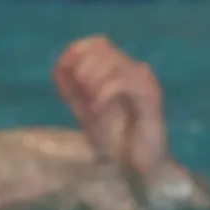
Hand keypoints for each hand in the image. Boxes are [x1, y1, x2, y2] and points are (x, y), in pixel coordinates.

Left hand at [53, 36, 170, 180]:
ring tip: (88, 104)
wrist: (140, 166)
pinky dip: (104, 93)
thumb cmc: (116, 141)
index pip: (97, 43)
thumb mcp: (85, 113)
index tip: (62, 73)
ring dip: (93, 79)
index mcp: (118, 71)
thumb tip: (59, 68)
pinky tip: (96, 110)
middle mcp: (133, 69)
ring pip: (113, 60)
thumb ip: (72, 91)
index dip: (76, 52)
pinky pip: (123, 80)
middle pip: (103, 47)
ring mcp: (143, 79)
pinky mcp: (150, 94)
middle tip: (79, 91)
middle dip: (83, 66)